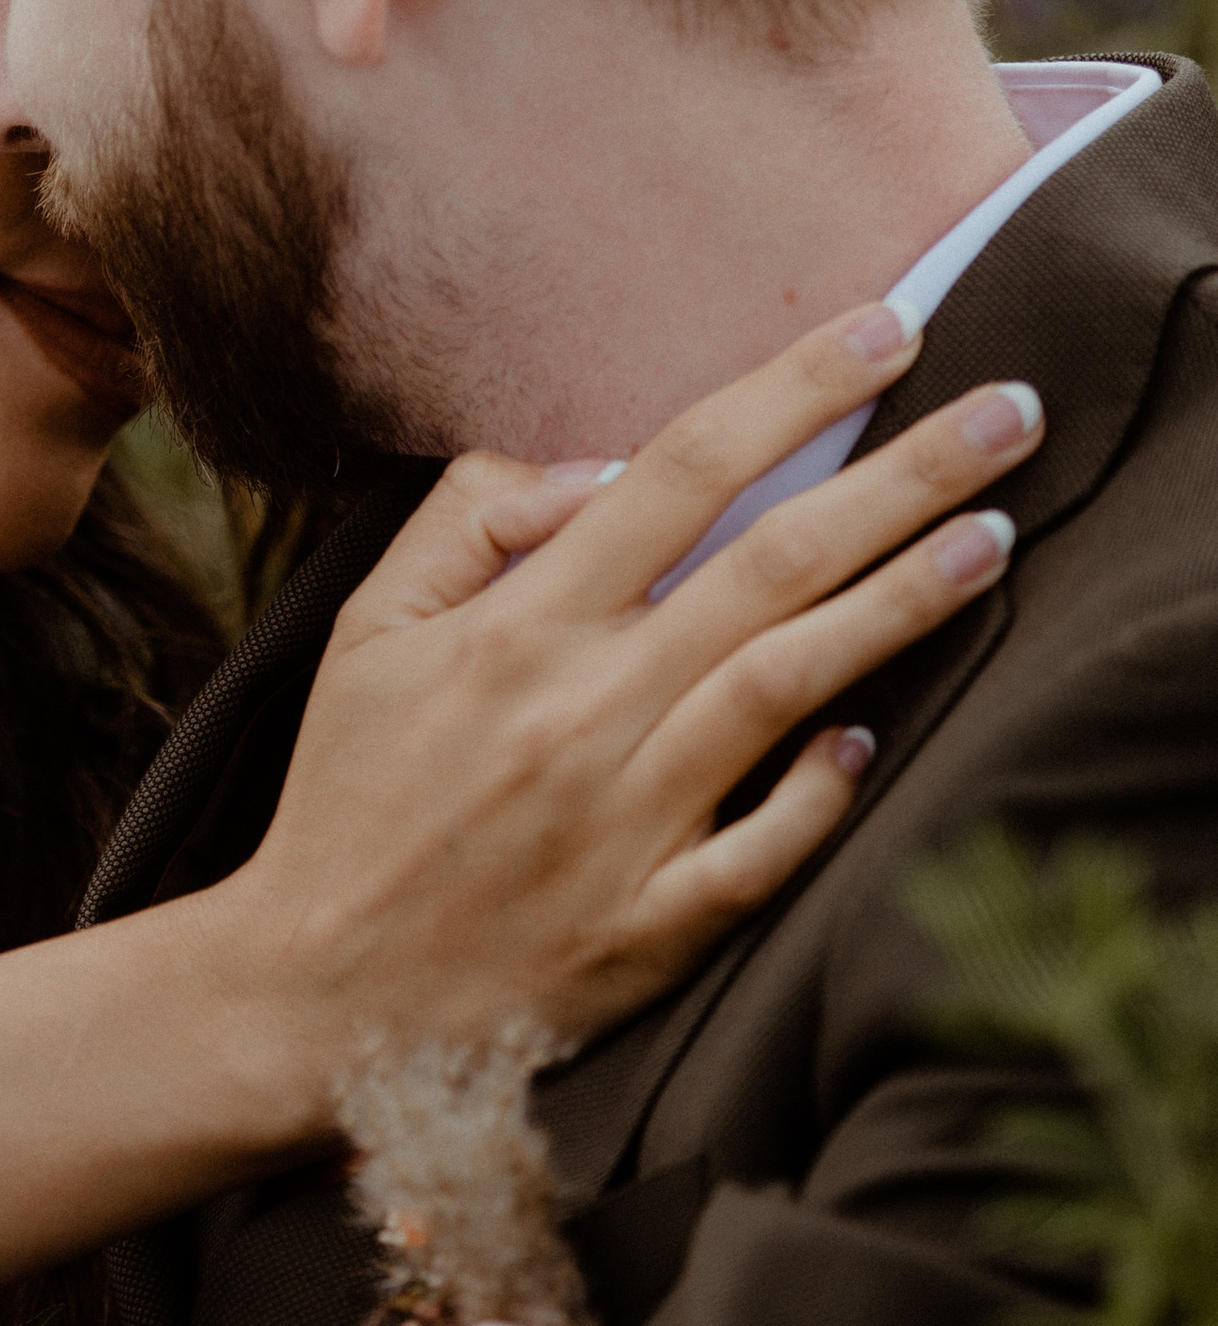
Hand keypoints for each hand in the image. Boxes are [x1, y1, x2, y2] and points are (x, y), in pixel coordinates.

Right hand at [212, 297, 1041, 1120]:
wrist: (314, 996)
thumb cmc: (349, 795)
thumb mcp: (364, 631)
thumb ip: (468, 523)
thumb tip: (599, 464)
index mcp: (516, 626)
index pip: (679, 469)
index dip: (792, 390)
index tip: (888, 329)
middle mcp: (581, 711)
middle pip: (770, 563)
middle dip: (904, 477)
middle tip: (1011, 410)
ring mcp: (622, 823)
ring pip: (788, 687)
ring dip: (902, 607)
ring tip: (998, 539)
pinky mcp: (649, 929)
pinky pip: (761, 853)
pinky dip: (822, 793)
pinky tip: (879, 737)